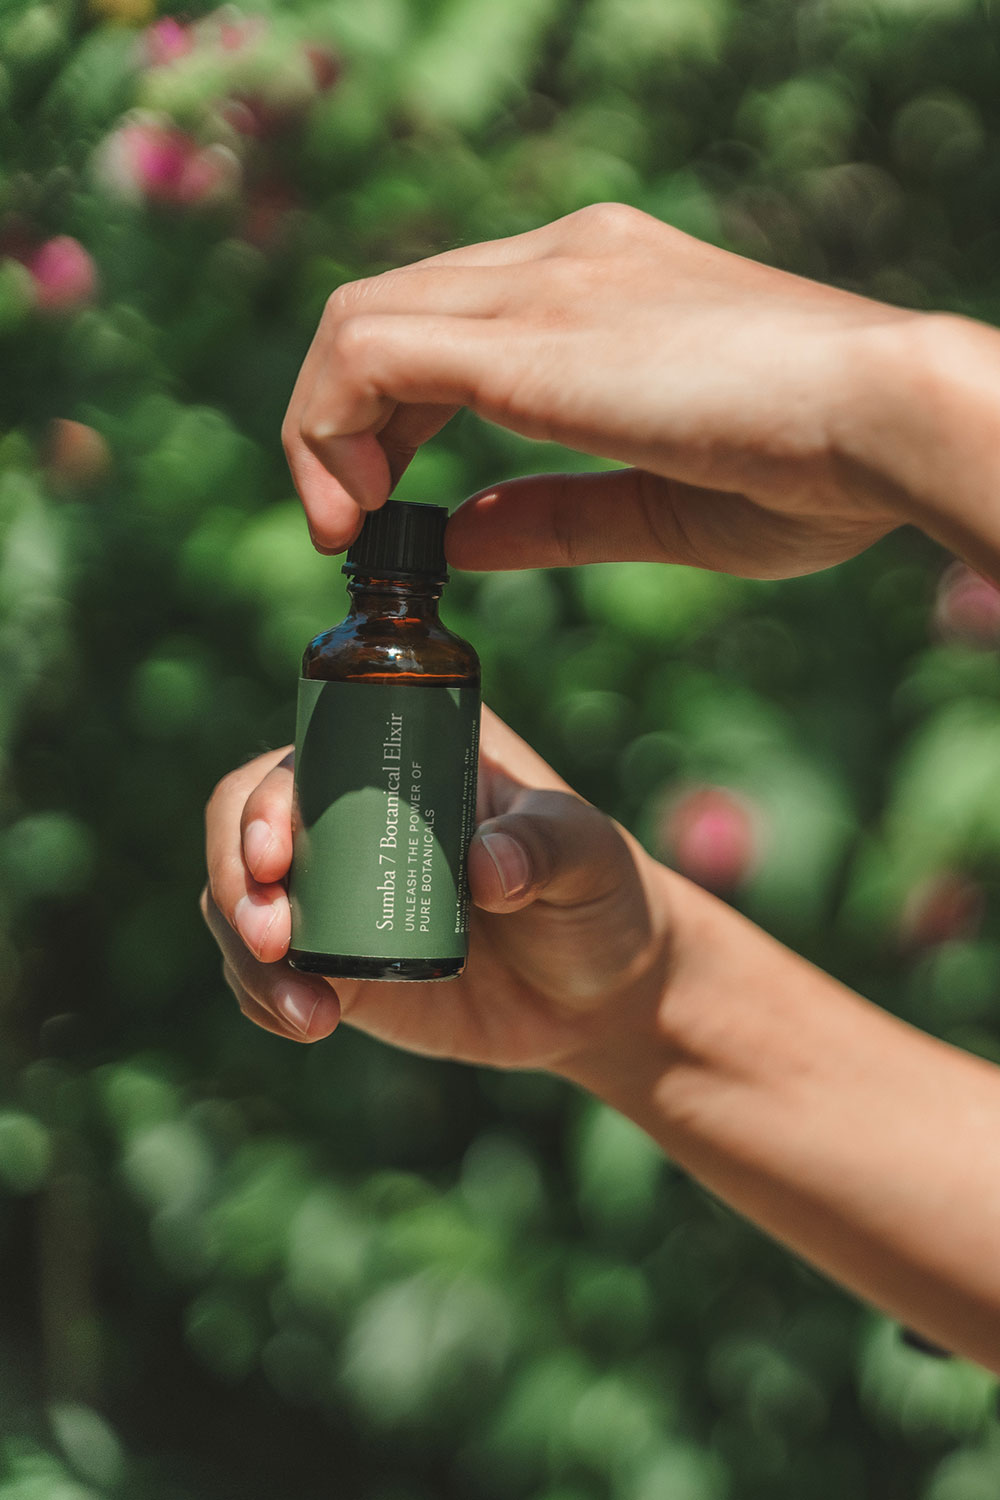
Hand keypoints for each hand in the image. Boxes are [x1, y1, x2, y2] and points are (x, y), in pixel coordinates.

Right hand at [200, 707, 680, 1073]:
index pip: (306, 755)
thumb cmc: (601, 895)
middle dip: (238, 882)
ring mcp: (336, 890)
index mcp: (405, 755)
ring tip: (305, 1011)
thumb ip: (545, 847)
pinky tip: (304, 1024)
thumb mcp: (588, 856)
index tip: (275, 853)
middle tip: (273, 940)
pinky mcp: (337, 963)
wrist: (605, 993)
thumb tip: (484, 866)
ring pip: (242, 904)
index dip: (266, 799)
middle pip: (245, 825)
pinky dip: (265, 998)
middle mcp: (352, 813)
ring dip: (246, 955)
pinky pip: (268, 974)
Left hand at [282, 201, 917, 579]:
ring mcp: (546, 280)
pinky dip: (330, 426)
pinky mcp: (531, 334)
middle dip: (340, 425)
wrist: (890, 418)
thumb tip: (454, 533)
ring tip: (346, 524)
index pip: (445, 316)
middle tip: (347, 524)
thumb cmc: (815, 471)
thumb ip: (550, 514)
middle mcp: (562, 259)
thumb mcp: (654, 504)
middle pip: (389, 309)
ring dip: (322, 428)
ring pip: (359, 318)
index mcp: (601, 282)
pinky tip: (362, 509)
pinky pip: (370, 350)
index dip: (389, 416)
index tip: (386, 505)